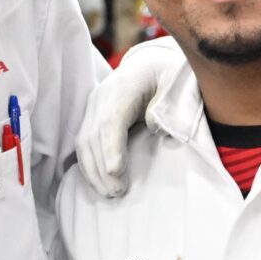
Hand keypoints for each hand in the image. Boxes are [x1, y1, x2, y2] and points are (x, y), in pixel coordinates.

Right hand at [74, 36, 184, 199]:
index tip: (115, 172)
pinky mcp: (91, 118)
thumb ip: (168, 108)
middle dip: (100, 168)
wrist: (152, 65)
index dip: (110, 147)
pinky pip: (83, 144)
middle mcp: (101, 98)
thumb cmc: (170, 77)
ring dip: (92, 171)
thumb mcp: (177, 86)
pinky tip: (98, 182)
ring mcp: (93, 108)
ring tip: (107, 193)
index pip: (110, 120)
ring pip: (83, 143)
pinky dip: (89, 165)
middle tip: (116, 193)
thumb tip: (157, 131)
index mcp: (123, 88)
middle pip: (92, 136)